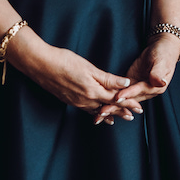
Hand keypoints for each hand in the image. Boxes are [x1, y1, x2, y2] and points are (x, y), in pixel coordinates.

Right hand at [7, 30, 140, 121]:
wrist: (40, 65)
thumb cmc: (64, 61)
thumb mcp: (89, 68)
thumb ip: (108, 78)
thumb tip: (126, 83)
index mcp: (93, 91)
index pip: (116, 99)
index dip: (128, 103)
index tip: (139, 106)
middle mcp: (86, 100)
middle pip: (109, 107)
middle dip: (122, 111)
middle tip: (135, 115)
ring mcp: (77, 102)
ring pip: (98, 110)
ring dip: (111, 114)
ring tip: (121, 118)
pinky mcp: (70, 100)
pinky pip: (87, 110)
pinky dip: (96, 113)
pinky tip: (98, 115)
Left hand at [94, 33, 179, 123]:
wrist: (162, 47)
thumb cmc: (163, 53)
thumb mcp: (161, 61)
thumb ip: (158, 73)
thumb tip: (160, 82)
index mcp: (155, 87)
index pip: (139, 91)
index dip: (128, 94)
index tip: (117, 97)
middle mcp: (147, 91)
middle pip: (129, 100)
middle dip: (115, 106)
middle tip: (102, 112)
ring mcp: (138, 88)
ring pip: (124, 99)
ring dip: (111, 106)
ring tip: (99, 114)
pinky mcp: (132, 84)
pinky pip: (121, 93)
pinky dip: (112, 98)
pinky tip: (102, 104)